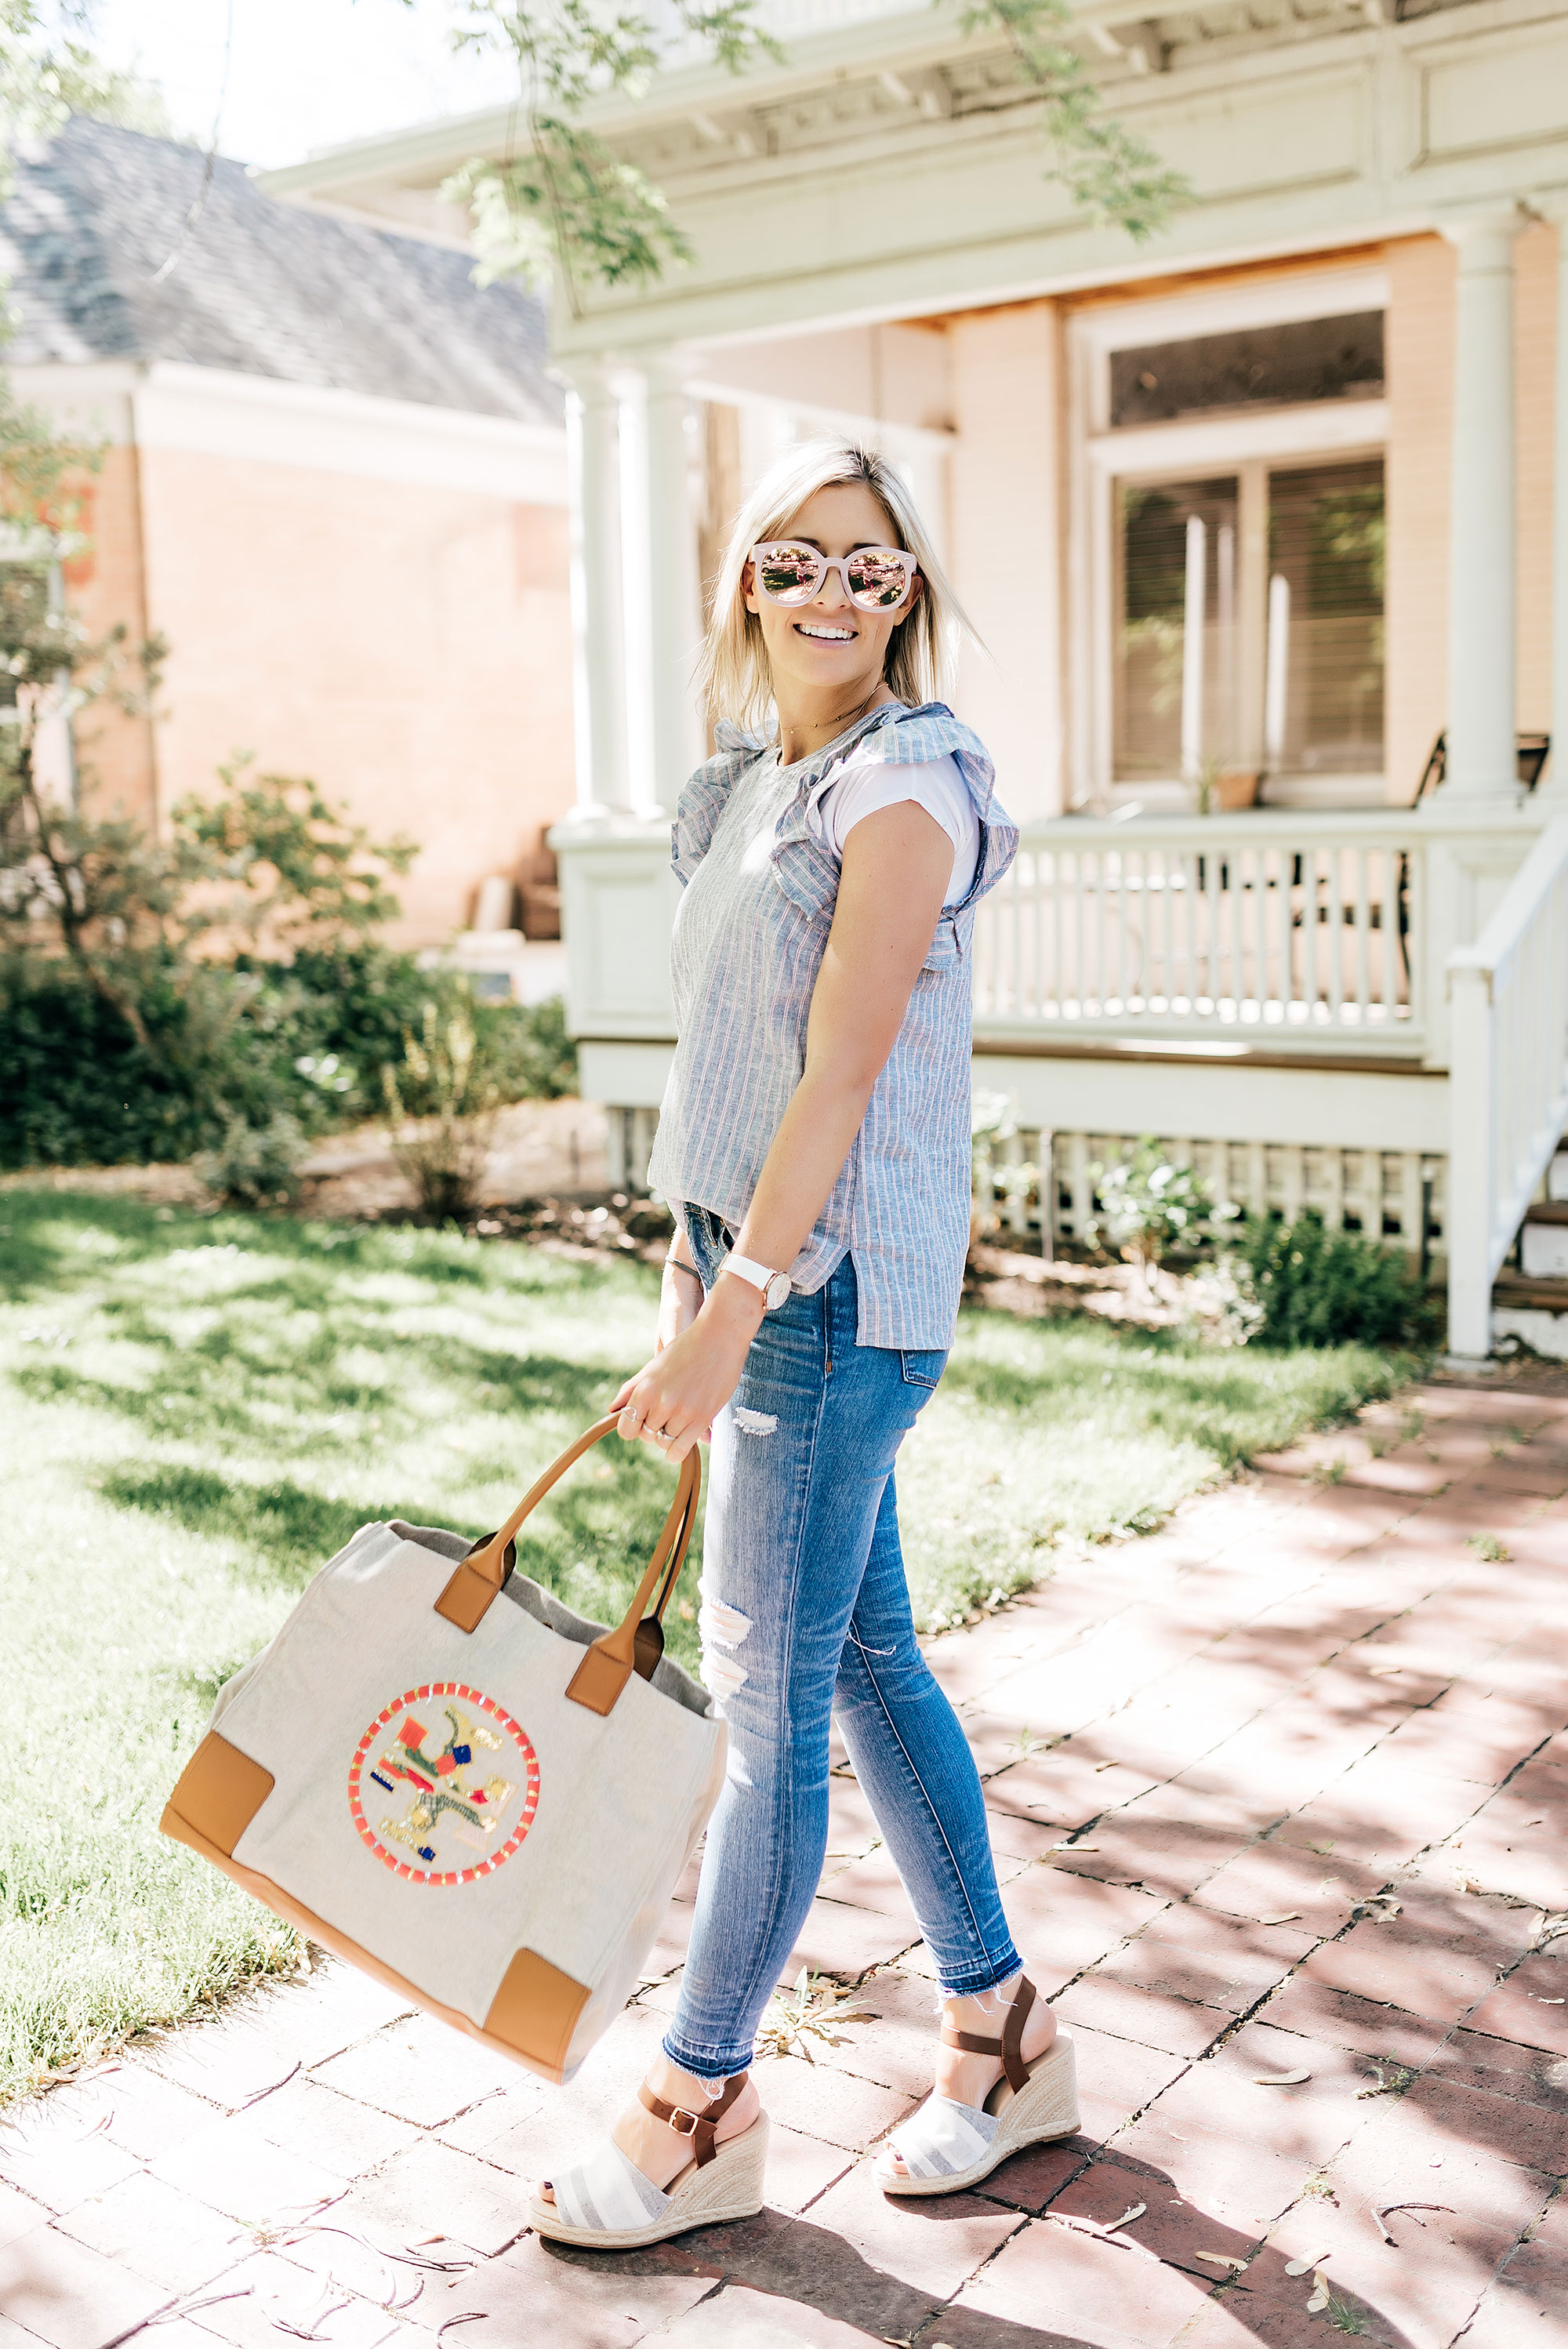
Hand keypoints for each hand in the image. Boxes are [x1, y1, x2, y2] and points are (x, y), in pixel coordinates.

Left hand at [612, 1277, 763, 1461]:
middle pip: (646, 1435)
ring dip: (669, 1436)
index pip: (626, 1428)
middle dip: (653, 1429)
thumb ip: (631, 1389)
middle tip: (666, 1415)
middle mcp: (661, 1403)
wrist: (720, 1337)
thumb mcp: (654, 1366)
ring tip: (679, 1419)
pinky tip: (682, 1440)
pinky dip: (677, 1451)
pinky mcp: (702, 1419)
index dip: (632, 1427)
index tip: (641, 1421)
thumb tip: (612, 1409)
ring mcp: (682, 1412)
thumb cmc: (686, 1348)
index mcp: (645, 1389)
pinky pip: (681, 1450)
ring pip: (664, 1443)